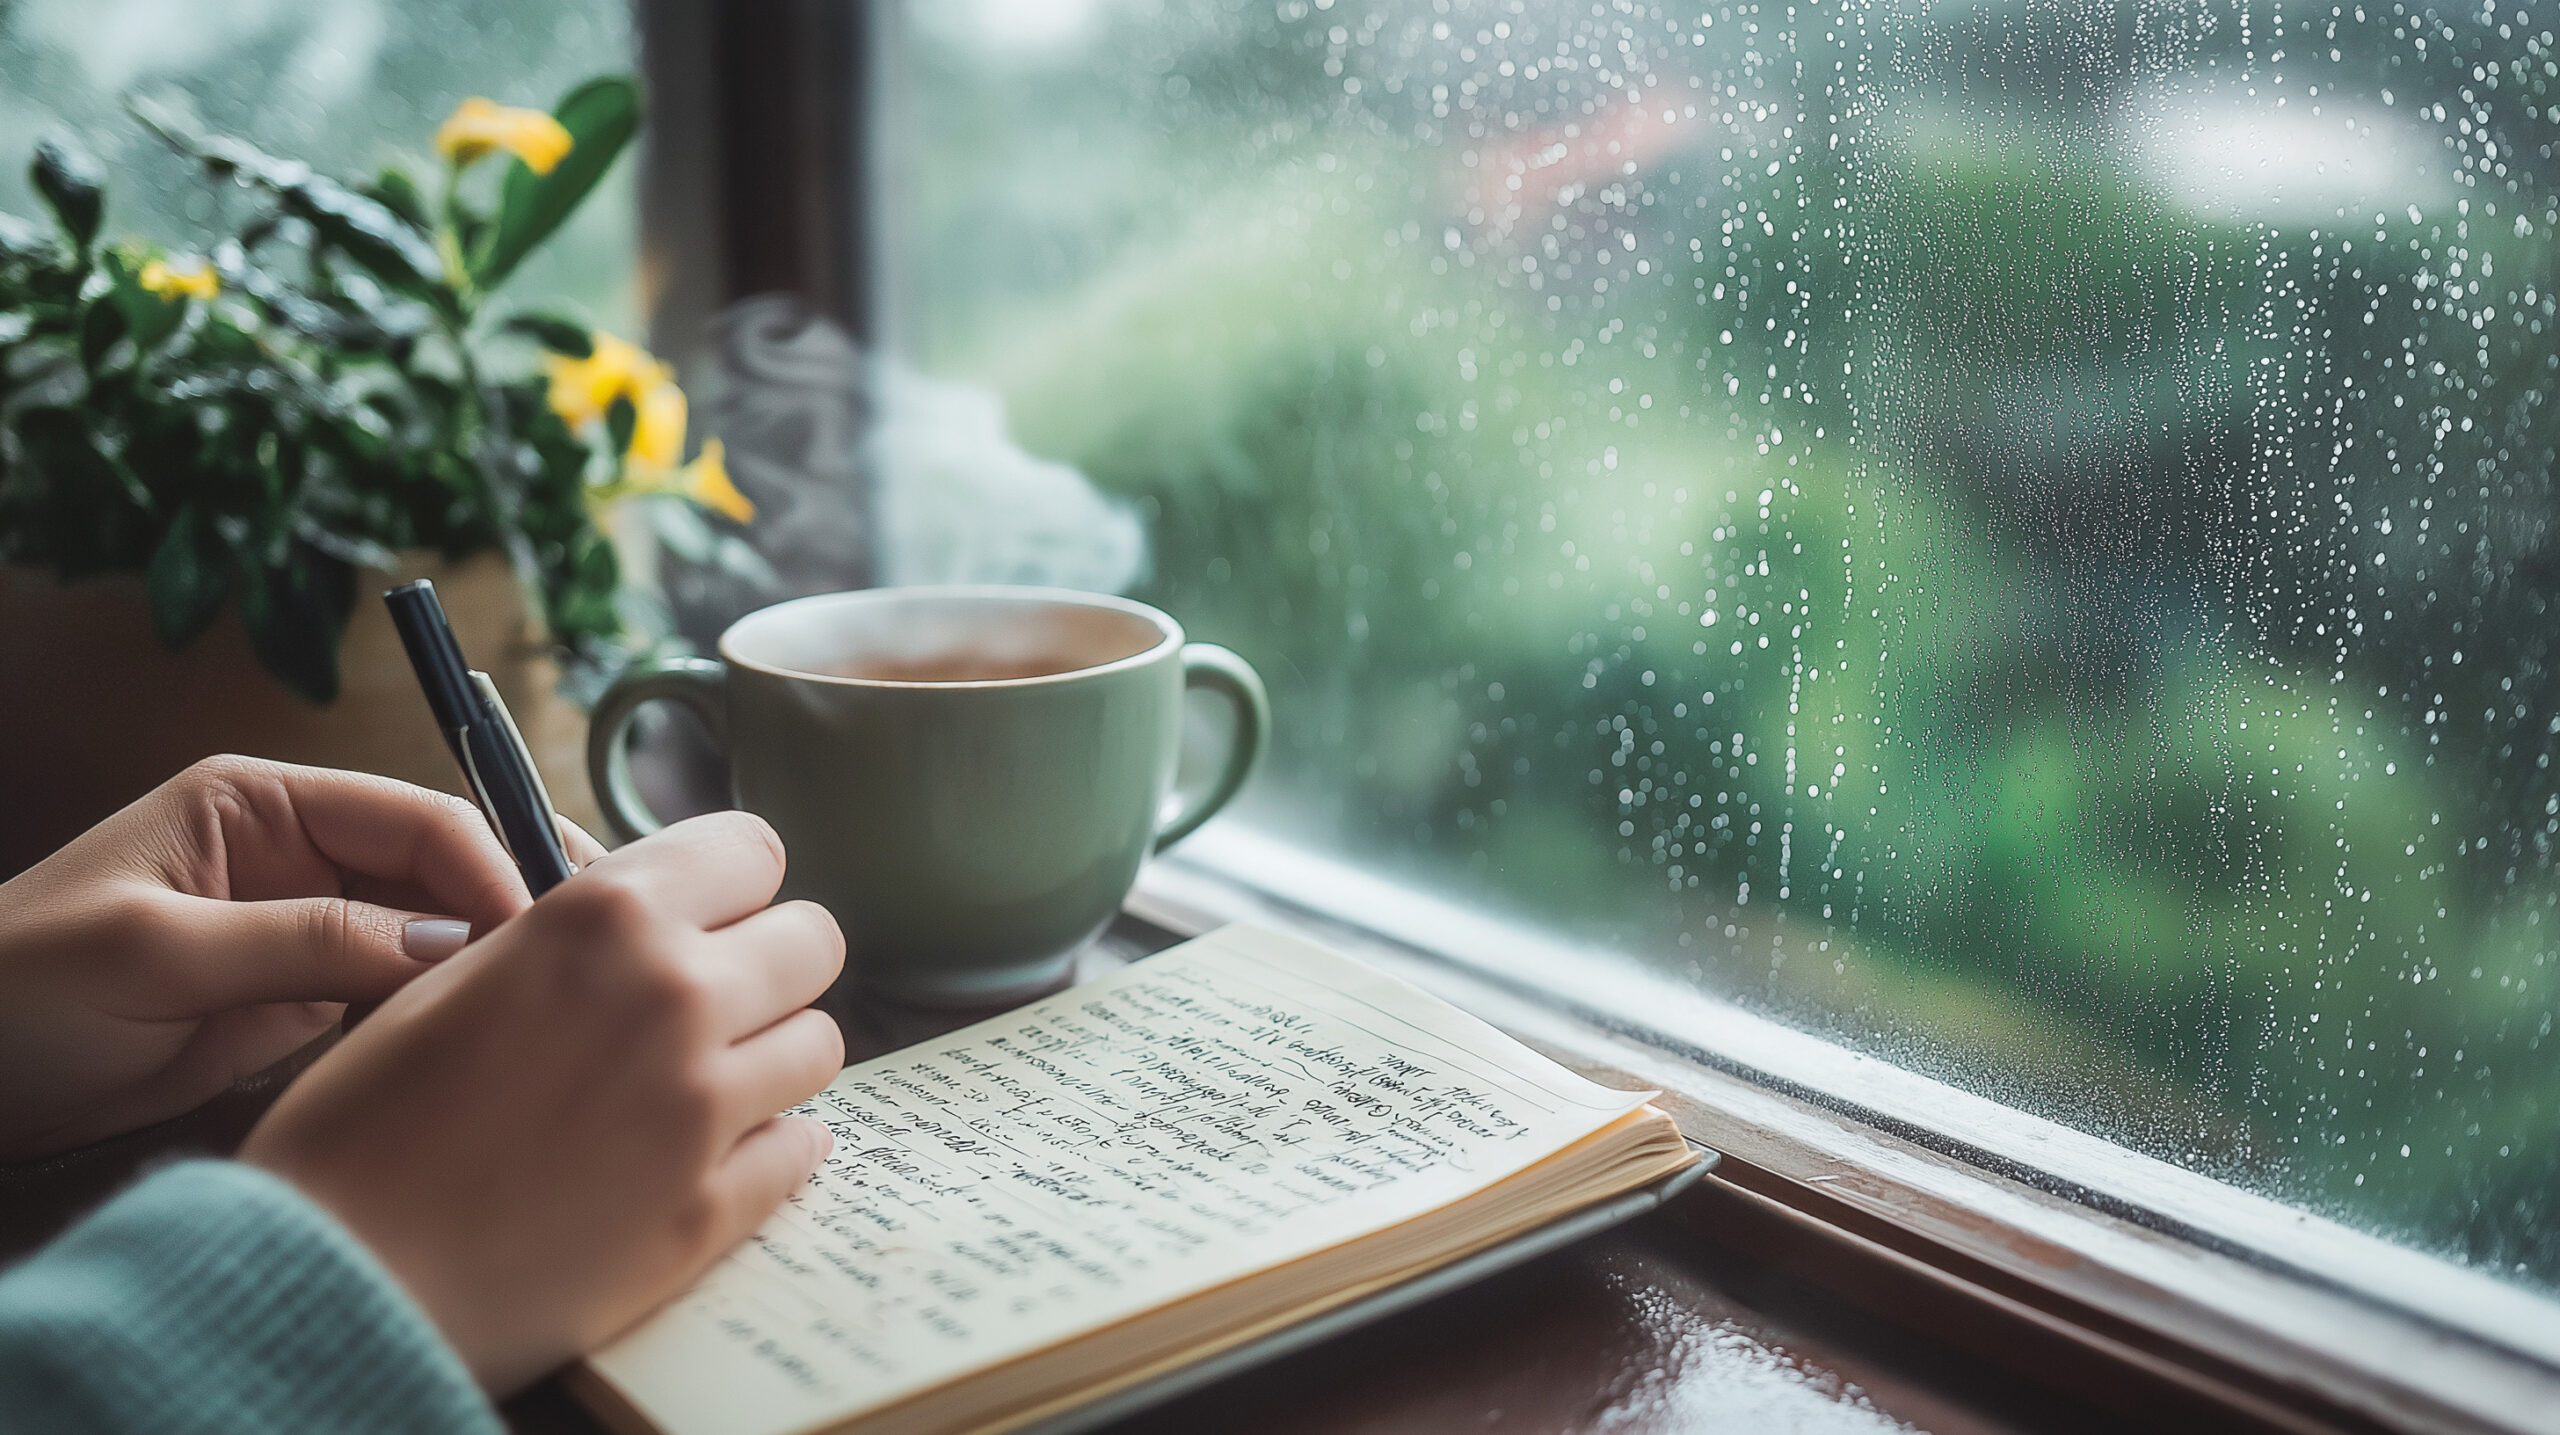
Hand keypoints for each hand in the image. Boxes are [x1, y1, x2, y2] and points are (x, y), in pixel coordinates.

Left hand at [0, 755, 554, 1159]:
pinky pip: (404, 995)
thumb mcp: (155, 955)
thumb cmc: (15, 993)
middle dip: (517, 900)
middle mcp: (297, 854)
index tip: (545, 933)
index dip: (490, 863)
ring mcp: (305, 928)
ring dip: (494, 960)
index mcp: (262, 804)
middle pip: (443, 864)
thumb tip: (450, 946)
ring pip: (436, 930)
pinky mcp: (303, 1001)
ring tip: (565, 1004)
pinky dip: (454, 1011)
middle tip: (595, 958)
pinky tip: (496, 1037)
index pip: (413, 816)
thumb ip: (307, 941)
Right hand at [241, 811, 846, 1394]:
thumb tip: (644, 916)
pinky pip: (802, 1149)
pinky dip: (770, 1149)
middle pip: (814, 941)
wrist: (327, 1278)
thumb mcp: (448, 981)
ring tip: (704, 1086)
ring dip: (773, 1057)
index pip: (751, 848)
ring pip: (821, 1044)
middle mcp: (673, 995)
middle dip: (770, 965)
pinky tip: (710, 1158)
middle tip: (711, 1005)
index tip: (705, 916)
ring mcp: (703, 1107)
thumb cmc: (359, 1128)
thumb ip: (566, 936)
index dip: (728, 884)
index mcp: (603, 917)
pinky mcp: (714, 1210)